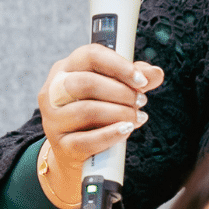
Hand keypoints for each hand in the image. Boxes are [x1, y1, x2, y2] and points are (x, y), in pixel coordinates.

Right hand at [37, 44, 163, 202]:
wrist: (79, 152)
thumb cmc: (98, 111)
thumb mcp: (116, 88)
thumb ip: (136, 77)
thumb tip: (155, 73)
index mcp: (67, 68)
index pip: (90, 55)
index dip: (120, 66)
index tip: (142, 80)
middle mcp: (53, 91)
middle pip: (86, 83)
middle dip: (121, 92)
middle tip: (141, 101)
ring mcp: (53, 119)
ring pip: (86, 111)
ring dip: (120, 113)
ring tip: (137, 117)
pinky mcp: (60, 146)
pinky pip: (85, 141)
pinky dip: (111, 135)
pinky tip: (126, 130)